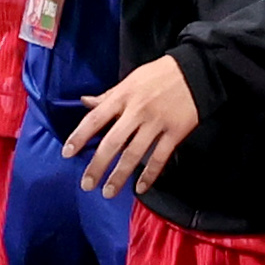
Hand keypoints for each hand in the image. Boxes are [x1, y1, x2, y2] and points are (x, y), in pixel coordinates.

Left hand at [66, 51, 200, 198]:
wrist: (197, 72)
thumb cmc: (159, 75)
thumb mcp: (131, 80)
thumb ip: (108, 95)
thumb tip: (85, 102)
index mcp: (123, 96)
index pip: (95, 118)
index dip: (79, 136)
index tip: (67, 153)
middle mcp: (137, 111)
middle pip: (112, 142)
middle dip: (97, 165)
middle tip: (86, 184)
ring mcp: (156, 123)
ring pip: (134, 154)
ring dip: (120, 175)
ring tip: (108, 192)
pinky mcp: (175, 132)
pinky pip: (159, 157)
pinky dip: (149, 174)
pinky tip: (140, 188)